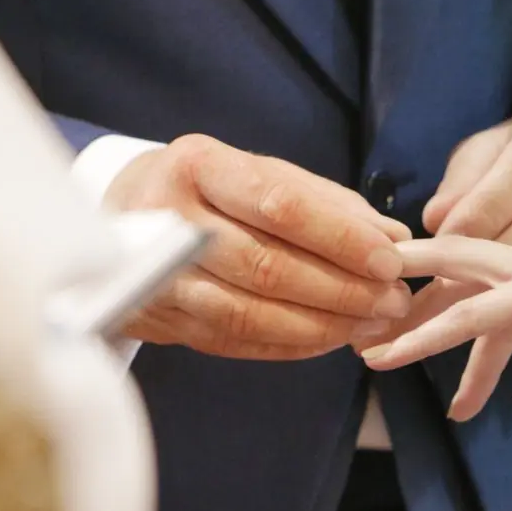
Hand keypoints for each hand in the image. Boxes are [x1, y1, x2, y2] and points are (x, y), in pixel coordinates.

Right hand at [105, 134, 412, 360]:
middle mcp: (169, 218)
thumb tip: (393, 238)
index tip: (390, 261)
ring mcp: (154, 275)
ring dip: (321, 326)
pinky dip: (290, 344)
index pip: (280, 206)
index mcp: (200, 166)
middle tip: (393, 301)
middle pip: (266, 266)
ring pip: (248, 314)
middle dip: (342, 290)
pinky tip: (330, 339)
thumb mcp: (262, 174)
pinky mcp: (156, 319)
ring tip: (370, 325)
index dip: (341, 239)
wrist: (118, 212)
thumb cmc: (209, 189)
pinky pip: (233, 341)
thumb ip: (328, 204)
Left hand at [362, 205, 511, 420]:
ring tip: (360, 341)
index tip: (443, 324)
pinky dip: (422, 339)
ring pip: (449, 290)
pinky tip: (389, 358)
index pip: (506, 283)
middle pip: (464, 277)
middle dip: (421, 300)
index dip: (471, 304)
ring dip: (404, 317)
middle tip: (376, 322)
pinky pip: (464, 319)